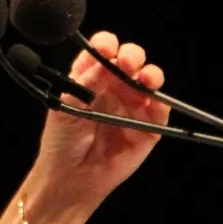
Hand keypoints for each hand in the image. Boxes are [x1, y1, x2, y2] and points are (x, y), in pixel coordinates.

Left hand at [29, 31, 167, 216]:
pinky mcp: (147, 127)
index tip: (106, 48)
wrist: (70, 178)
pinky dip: (161, 102)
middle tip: (126, 63)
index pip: (102, 50)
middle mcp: (113, 87)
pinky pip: (160, 110)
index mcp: (90, 76)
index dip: (106, 45)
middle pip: (130, 60)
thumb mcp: (65, 109)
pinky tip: (154, 100)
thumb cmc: (61, 141)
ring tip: (145, 79)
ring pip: (149, 80)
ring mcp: (132, 106)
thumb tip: (104, 64)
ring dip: (151, 74)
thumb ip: (84, 85)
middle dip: (132, 55)